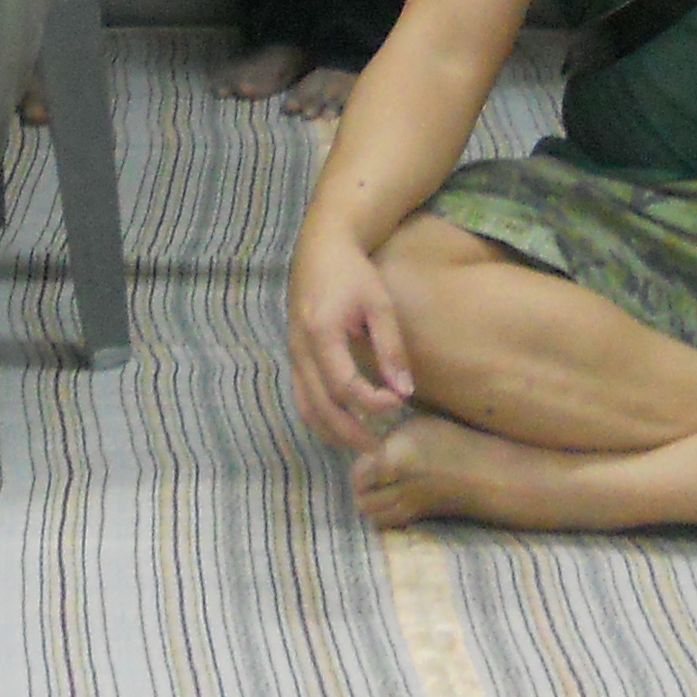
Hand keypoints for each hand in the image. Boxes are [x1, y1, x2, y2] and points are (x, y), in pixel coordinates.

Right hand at [286, 230, 418, 452]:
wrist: (321, 245)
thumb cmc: (354, 272)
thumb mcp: (379, 304)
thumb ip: (391, 348)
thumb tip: (404, 392)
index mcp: (321, 333)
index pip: (345, 386)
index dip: (372, 403)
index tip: (399, 403)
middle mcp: (300, 348)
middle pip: (320, 407)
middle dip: (349, 433)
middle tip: (379, 450)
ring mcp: (292, 352)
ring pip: (305, 407)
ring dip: (331, 432)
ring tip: (360, 444)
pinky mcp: (293, 354)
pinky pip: (301, 396)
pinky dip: (320, 416)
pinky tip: (343, 424)